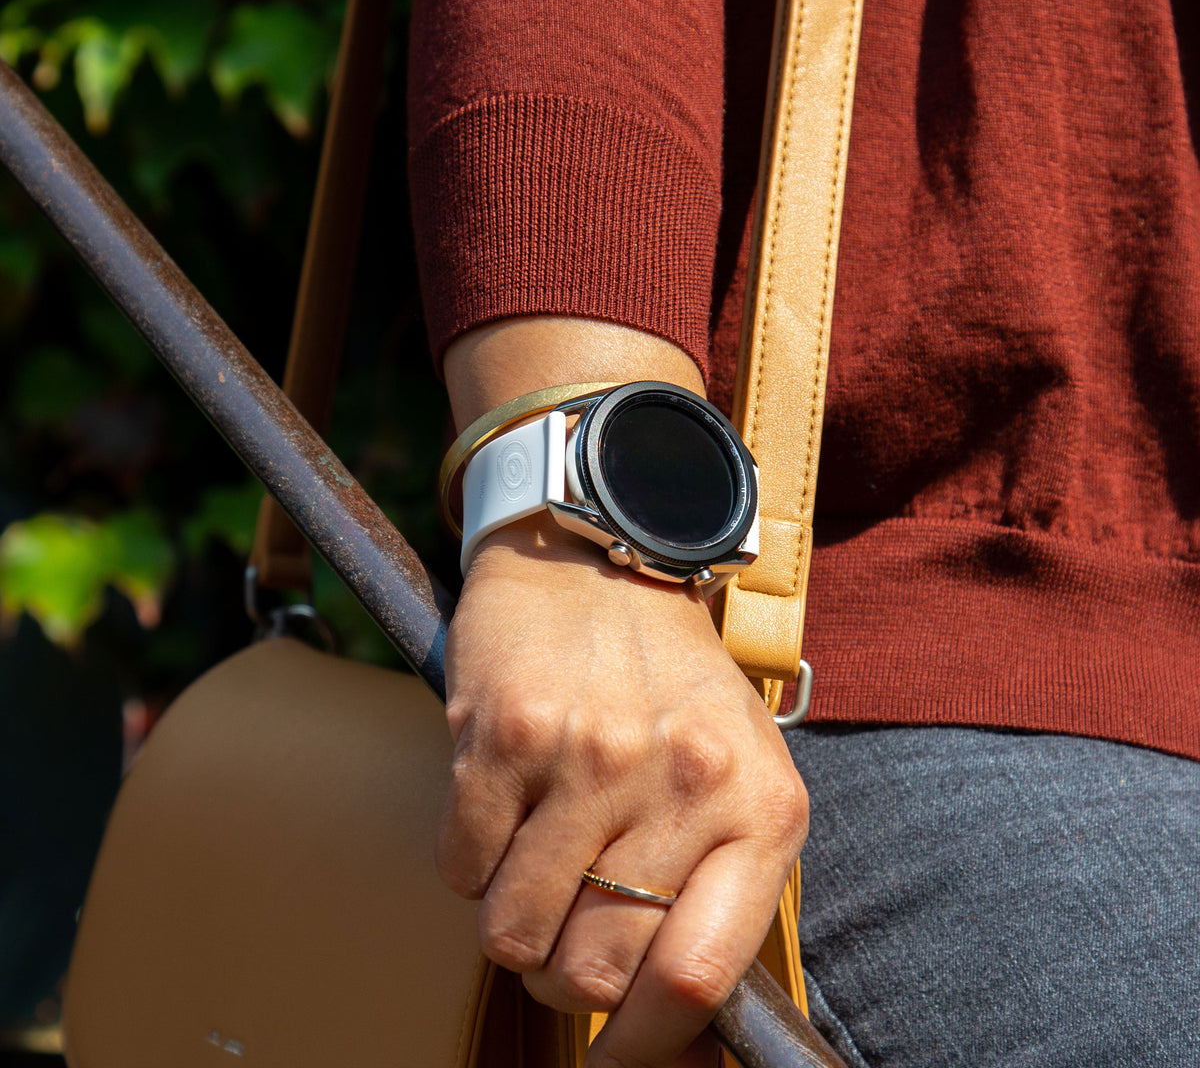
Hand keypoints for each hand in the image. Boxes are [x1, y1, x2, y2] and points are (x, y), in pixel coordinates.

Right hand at [438, 515, 808, 1067]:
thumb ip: (721, 883)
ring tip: (535, 856)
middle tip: (565, 928)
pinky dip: (470, 860)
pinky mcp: (504, 736)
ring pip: (513, 932)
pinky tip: (503, 804)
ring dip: (513, 919)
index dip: (645, 1047)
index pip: (695, 980)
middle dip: (565, 976)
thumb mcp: (739, 767)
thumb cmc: (670, 679)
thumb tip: (684, 1029)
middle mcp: (679, 781)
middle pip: (592, 970)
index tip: (617, 1054)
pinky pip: (460, 867)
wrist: (601, 559)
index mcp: (759, 804)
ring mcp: (587, 757)